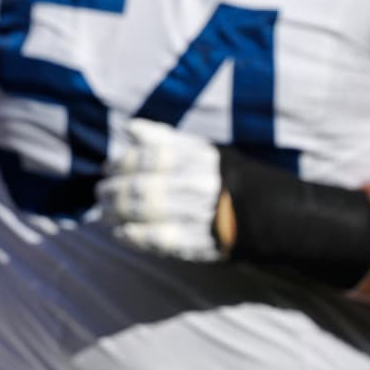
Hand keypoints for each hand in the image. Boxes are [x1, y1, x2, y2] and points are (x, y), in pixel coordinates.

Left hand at [96, 118, 223, 262]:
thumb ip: (164, 137)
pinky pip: (161, 240)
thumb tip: (129, 127)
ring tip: (103, 212)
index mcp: (198, 159)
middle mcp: (198, 184)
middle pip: (144, 187)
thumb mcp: (200, 149)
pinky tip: (121, 234)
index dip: (122, 163)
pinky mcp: (200, 242)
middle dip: (115, 191)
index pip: (150, 158)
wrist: (269, 214)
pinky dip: (136, 237)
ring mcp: (199, 214)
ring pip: (147, 212)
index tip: (106, 168)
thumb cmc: (223, 177)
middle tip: (100, 193)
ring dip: (118, 213)